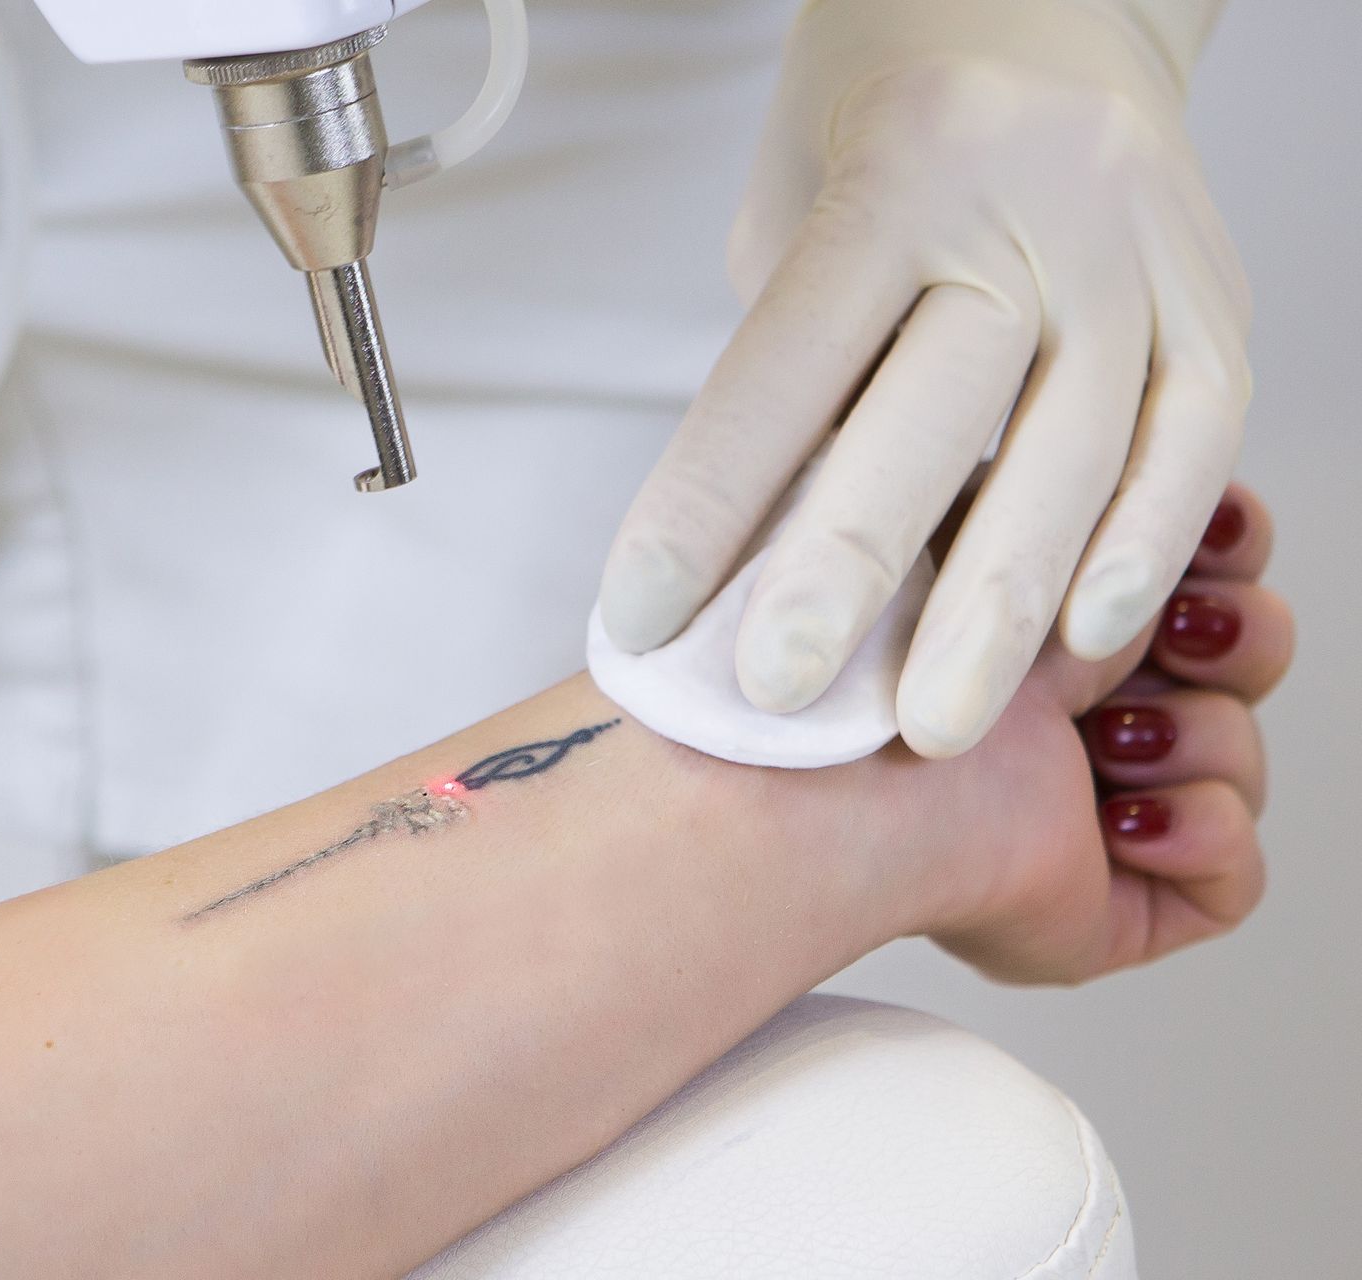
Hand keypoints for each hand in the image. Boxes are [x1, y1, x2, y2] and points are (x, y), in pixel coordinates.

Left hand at [598, 0, 1250, 758]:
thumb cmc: (889, 114)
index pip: (787, 367)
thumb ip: (791, 360)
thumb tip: (759, 543)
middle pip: (937, 415)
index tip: (647, 618)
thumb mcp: (792, 202)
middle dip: (851, 574)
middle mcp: (1028, 204)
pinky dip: (1140, 548)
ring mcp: (1138, 248)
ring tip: (933, 722)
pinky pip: (1193, 438)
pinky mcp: (1214, 292)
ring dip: (999, 609)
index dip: (708, 507)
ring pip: (1076, 451)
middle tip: (785, 694)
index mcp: (896, 173)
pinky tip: (1085, 641)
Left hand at [890, 484, 1287, 981]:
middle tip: (1177, 635)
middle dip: (1235, 634)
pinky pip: (1234, 877)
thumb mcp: (996, 523)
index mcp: (1035, 617)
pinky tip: (1115, 819)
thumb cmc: (887, 646)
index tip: (1211, 531)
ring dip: (1194, 736)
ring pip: (1241, 759)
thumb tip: (1187, 496)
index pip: (1185, 569)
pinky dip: (1198, 833)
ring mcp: (1092, 810)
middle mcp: (1066, 711)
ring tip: (1100, 740)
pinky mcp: (1114, 908)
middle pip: (1244, 657)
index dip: (1220, 548)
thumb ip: (1092, 503)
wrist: (852, 777)